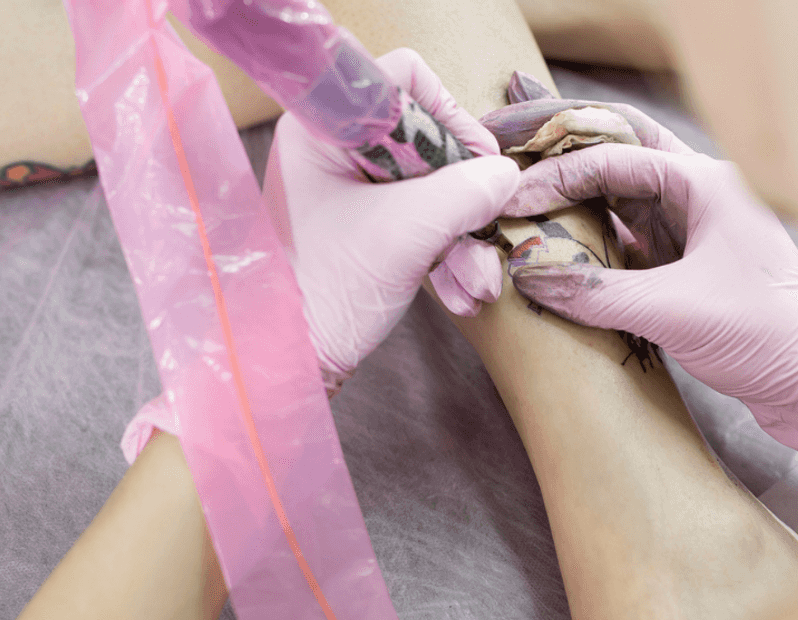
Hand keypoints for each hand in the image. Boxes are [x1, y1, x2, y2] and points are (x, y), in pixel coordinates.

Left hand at [120, 50, 515, 462]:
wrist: (291, 363)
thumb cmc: (325, 291)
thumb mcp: (407, 234)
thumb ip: (465, 193)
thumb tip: (506, 176)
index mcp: (324, 129)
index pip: (403, 79)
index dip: (449, 114)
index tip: (475, 163)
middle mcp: (334, 150)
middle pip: (428, 140)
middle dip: (464, 198)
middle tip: (485, 230)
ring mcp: (349, 191)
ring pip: (431, 188)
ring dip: (464, 238)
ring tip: (477, 283)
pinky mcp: (363, 229)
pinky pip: (422, 222)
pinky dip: (447, 256)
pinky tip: (462, 294)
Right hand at [485, 95, 797, 456]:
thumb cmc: (768, 335)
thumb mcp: (674, 311)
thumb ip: (597, 292)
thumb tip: (527, 274)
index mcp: (707, 183)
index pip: (615, 154)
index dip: (556, 170)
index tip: (509, 190)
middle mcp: (700, 196)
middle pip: (617, 156)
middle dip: (562, 152)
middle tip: (507, 148)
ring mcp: (694, 233)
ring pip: (620, 201)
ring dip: (573, 200)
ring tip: (519, 198)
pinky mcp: (688, 271)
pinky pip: (628, 244)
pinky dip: (591, 242)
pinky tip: (556, 247)